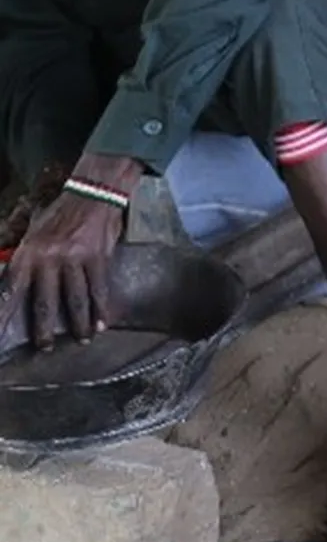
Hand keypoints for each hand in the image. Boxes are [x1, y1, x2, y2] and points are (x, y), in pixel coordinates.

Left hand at [0, 155, 137, 350]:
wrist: (94, 193)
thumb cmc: (60, 214)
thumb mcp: (33, 232)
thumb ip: (25, 257)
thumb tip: (15, 283)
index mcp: (27, 253)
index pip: (11, 291)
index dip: (3, 316)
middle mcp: (48, 258)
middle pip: (44, 302)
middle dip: (44, 329)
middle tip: (45, 348)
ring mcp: (75, 259)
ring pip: (74, 299)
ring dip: (77, 324)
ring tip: (81, 340)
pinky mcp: (98, 258)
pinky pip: (99, 289)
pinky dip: (101, 309)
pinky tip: (102, 323)